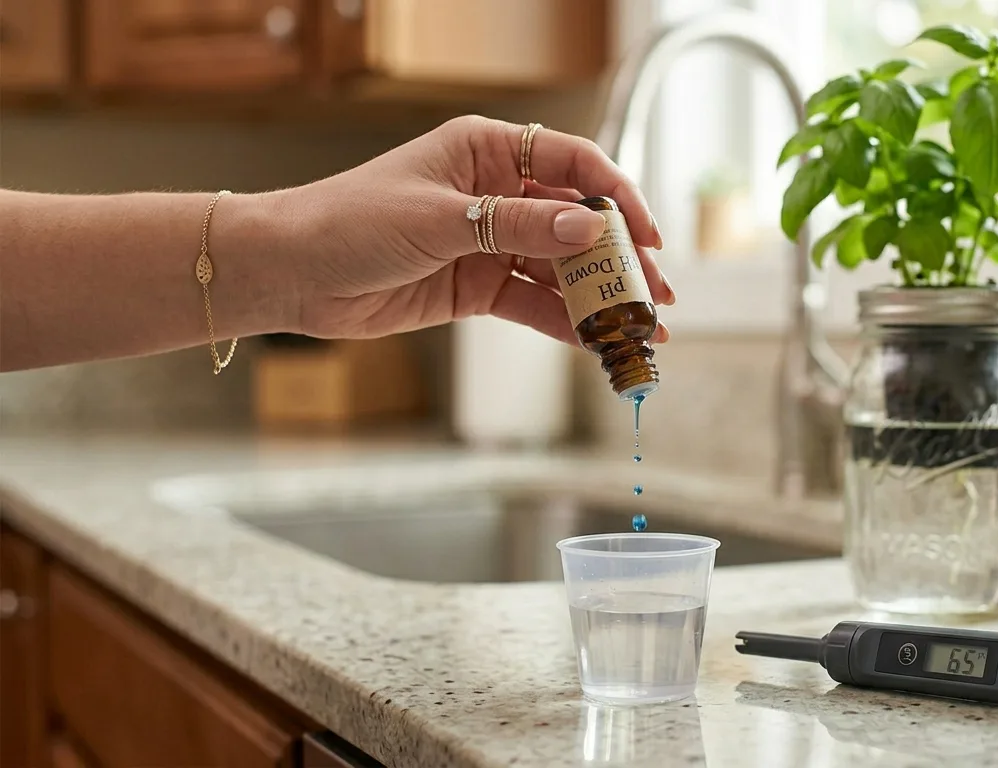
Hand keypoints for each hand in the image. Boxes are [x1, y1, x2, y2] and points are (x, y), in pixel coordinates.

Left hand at [264, 116, 674, 344]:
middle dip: (619, 258)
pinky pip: (534, 304)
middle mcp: (496, 193)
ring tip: (641, 328)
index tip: (647, 235)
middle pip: (576, 222)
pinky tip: (597, 343)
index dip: (617, 196)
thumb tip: (591, 227)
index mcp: (488, 152)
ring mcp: (489, 243)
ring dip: (600, 297)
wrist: (292, 272)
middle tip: (657, 293)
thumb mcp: (441, 219)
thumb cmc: (351, 221)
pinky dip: (566, 323)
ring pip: (561, 268)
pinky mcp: (478, 287)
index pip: (572, 164)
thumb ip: (518, 226)